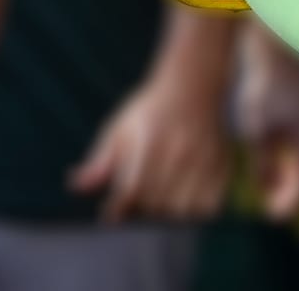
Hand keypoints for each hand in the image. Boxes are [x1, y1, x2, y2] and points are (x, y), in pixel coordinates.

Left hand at [69, 74, 234, 222]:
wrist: (193, 85)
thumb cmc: (150, 109)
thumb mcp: (120, 127)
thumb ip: (101, 160)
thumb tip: (76, 186)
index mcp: (150, 140)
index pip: (132, 190)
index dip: (118, 208)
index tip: (111, 213)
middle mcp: (179, 151)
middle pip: (155, 204)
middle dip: (140, 210)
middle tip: (136, 201)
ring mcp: (204, 158)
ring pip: (181, 210)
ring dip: (167, 213)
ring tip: (160, 201)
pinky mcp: (222, 164)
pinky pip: (207, 206)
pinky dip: (194, 211)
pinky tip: (184, 199)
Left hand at [234, 25, 298, 220]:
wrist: (288, 45)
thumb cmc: (268, 85)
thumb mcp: (257, 129)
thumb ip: (263, 167)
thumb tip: (267, 194)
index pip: (298, 197)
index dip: (280, 206)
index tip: (265, 208)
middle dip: (288, 190)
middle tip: (266, 187)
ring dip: (296, 173)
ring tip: (271, 162)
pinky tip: (285, 144)